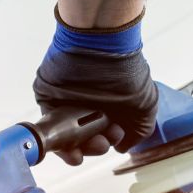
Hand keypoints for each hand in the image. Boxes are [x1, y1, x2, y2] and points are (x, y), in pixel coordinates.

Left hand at [33, 9, 157, 164]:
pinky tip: (68, 144)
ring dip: (76, 147)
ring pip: (65, 136)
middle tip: (102, 142)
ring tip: (87, 145)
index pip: (101, 135)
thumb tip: (121, 148)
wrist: (101, 44)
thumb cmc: (126, 71)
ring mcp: (66, 103)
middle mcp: (86, 106)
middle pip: (83, 139)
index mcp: (106, 107)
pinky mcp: (48, 98)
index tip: (113, 142)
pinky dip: (58, 139)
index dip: (105, 144)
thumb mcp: (144, 105)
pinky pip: (49, 125)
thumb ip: (138, 130)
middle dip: (93, 147)